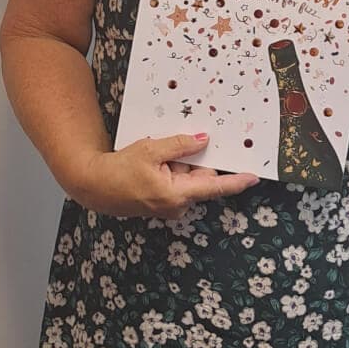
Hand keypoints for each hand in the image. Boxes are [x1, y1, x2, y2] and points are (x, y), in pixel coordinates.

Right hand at [67, 132, 260, 219]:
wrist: (94, 187)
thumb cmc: (120, 169)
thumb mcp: (151, 149)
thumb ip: (180, 145)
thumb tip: (203, 141)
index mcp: (176, 194)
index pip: (214, 187)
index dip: (236, 181)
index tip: (255, 176)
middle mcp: (177, 205)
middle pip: (199, 179)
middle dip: (192, 161)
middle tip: (175, 147)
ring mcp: (169, 206)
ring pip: (187, 179)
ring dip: (178, 165)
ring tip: (154, 156)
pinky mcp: (162, 204)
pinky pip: (176, 183)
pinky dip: (170, 170)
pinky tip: (152, 164)